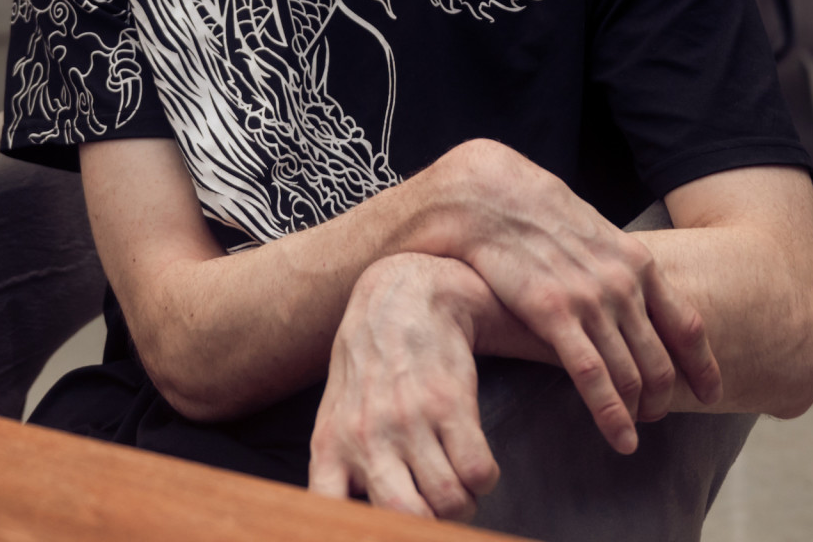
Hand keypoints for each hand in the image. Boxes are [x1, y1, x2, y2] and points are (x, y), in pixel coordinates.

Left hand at [308, 254, 501, 520]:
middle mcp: (368, 437)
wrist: (404, 294)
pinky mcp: (450, 403)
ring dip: (462, 504)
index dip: (361, 531)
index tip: (387, 529)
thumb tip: (343, 522)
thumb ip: (337, 468)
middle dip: (430, 526)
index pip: (327, 511)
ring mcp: (410, 420)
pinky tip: (475, 461)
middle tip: (436, 510)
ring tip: (459, 486)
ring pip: (449, 501)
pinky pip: (479, 472)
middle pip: (405, 517)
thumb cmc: (370, 363)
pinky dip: (484, 479)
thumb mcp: (336, 413)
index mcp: (332, 445)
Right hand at [414, 140, 720, 452]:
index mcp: (637, 262)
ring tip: (633, 434)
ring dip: (637, 411)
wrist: (490, 193)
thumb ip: (617, 268)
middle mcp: (622, 282)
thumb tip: (633, 297)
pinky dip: (611, 413)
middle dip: (664, 397)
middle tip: (655, 417)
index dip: (702, 366)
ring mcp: (590, 298)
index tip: (709, 394)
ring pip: (631, 373)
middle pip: (662, 359)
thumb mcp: (595, 234)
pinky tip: (619, 437)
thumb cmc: (537, 215)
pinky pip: (592, 374)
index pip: (688, 325)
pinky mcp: (553, 312)